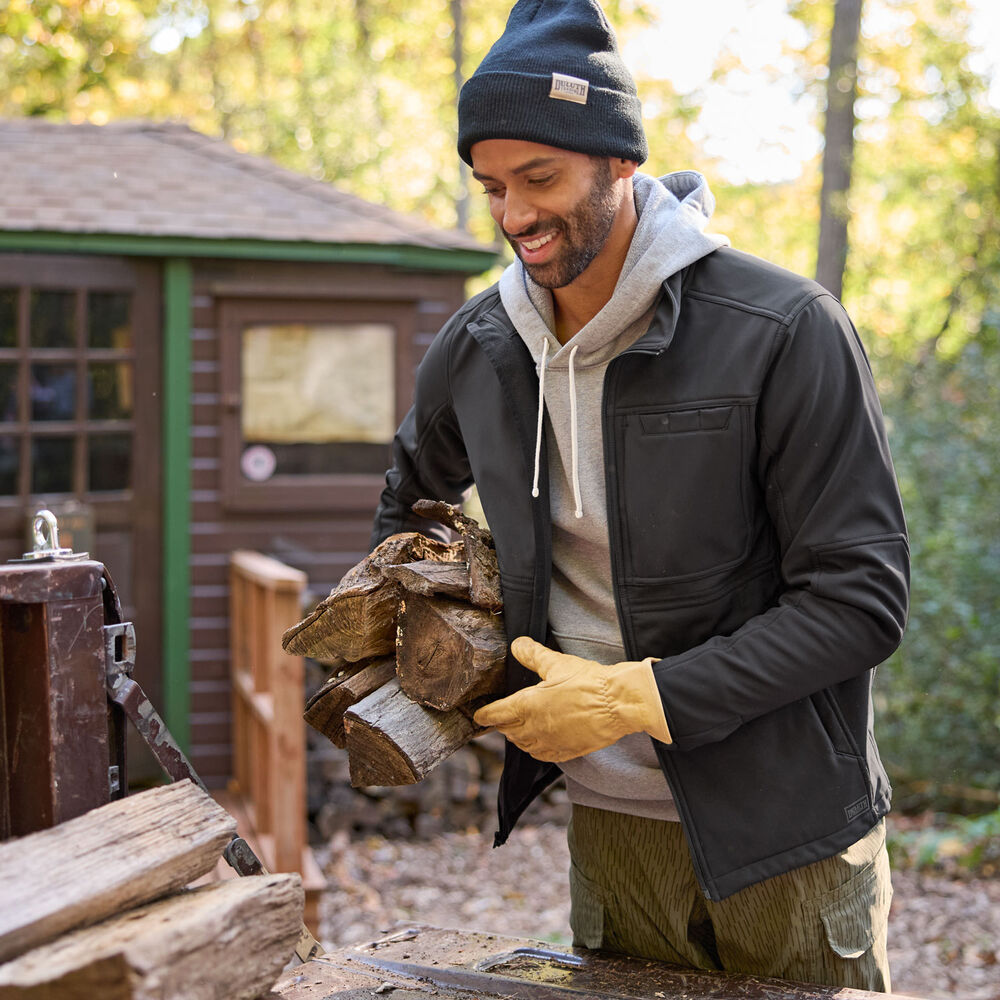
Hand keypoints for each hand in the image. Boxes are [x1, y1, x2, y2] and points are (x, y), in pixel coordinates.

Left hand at [473, 636, 671, 761]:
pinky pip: (543, 755)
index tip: (478, 715)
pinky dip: (535, 749)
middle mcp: (535, 728)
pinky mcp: (567, 751)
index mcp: (527, 706)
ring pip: (524, 745)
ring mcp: (551, 742)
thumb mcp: (557, 663)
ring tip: (517, 729)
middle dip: (502, 723)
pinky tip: (539, 743)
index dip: (485, 714)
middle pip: (508, 730)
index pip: (496, 714)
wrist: (619, 704)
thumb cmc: (589, 682)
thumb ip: (533, 655)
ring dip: (517, 737)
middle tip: (500, 717)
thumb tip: (517, 645)